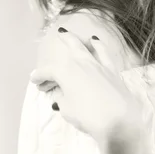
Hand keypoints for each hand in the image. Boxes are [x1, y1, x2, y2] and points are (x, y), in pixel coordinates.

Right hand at [29, 25, 141, 141]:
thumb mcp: (67, 109)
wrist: (119, 120)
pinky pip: (103, 53)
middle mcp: (82, 63)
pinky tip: (95, 41)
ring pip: (85, 46)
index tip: (35, 82)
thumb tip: (61, 93)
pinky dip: (98, 46)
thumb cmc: (88, 116)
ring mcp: (98, 64)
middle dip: (61, 42)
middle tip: (55, 38)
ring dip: (75, 39)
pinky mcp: (112, 71)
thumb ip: (62, 98)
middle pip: (69, 48)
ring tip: (68, 33)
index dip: (39, 77)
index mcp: (66, 71)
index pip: (48, 71)